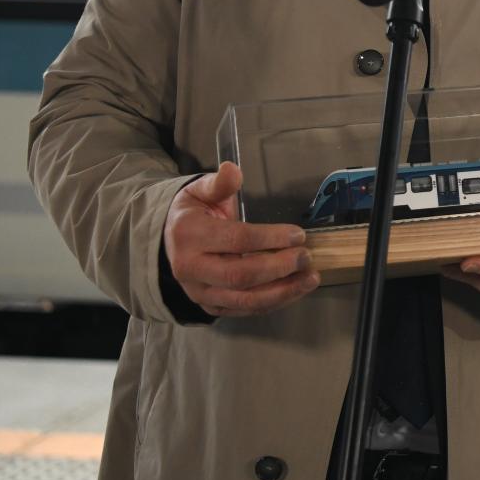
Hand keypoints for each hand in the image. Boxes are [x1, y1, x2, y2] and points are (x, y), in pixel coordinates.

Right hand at [163, 162, 316, 317]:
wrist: (169, 241)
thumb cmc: (193, 213)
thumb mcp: (199, 191)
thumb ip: (219, 183)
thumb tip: (233, 169)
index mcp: (189, 235)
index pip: (236, 239)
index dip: (270, 238)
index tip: (298, 235)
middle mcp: (190, 268)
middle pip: (240, 275)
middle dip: (278, 268)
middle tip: (306, 257)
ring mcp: (199, 292)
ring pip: (243, 299)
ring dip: (282, 292)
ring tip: (310, 279)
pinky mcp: (209, 306)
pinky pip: (244, 309)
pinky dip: (272, 302)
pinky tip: (294, 290)